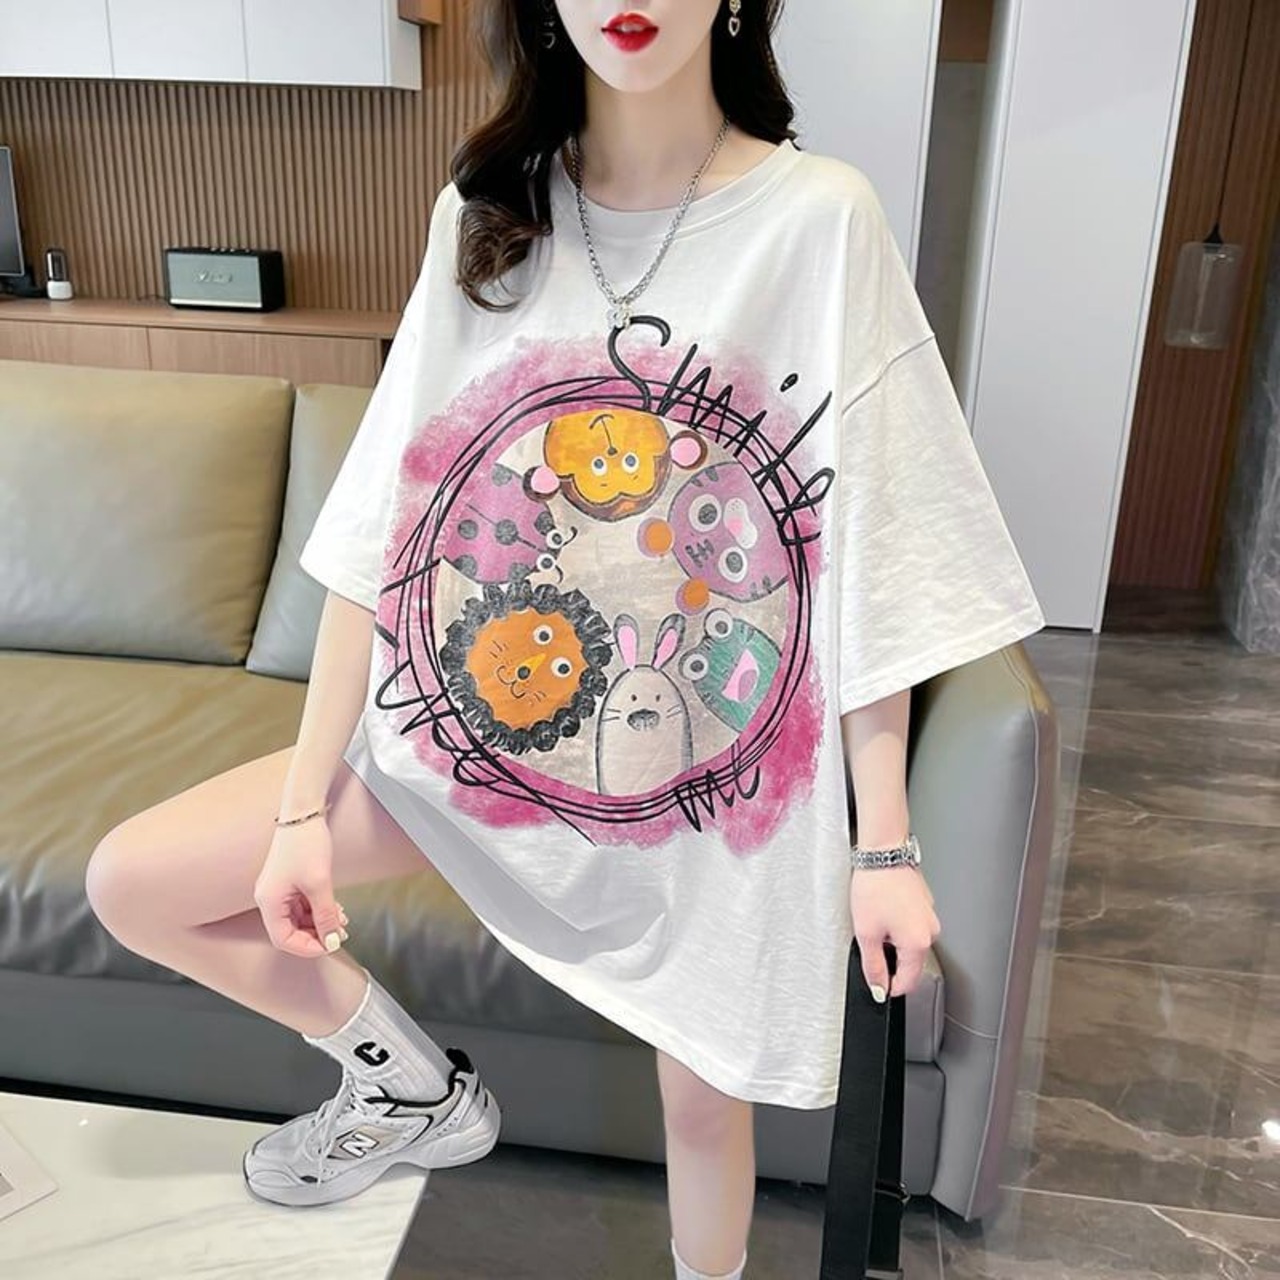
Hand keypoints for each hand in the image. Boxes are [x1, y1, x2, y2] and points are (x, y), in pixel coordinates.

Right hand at [253, 819, 350, 958]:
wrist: (304, 812)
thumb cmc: (306, 844)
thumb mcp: (320, 883)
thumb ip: (325, 915)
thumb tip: (332, 941)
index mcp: (269, 901)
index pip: (282, 939)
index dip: (306, 947)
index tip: (330, 946)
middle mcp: (269, 898)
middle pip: (290, 930)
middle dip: (316, 934)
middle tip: (340, 934)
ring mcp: (278, 890)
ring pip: (298, 919)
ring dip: (320, 922)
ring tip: (342, 921)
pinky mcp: (289, 883)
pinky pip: (302, 906)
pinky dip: (318, 910)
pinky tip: (336, 910)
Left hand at [849, 864, 940, 1000]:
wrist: (883, 853)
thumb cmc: (875, 886)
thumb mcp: (866, 932)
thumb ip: (873, 965)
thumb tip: (879, 987)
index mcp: (918, 943)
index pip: (908, 982)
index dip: (889, 986)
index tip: (877, 984)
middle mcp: (930, 931)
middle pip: (912, 964)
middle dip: (891, 963)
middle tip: (869, 946)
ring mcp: (929, 917)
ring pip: (911, 944)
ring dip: (894, 944)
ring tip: (875, 923)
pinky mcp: (924, 905)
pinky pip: (912, 927)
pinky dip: (898, 927)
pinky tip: (883, 912)